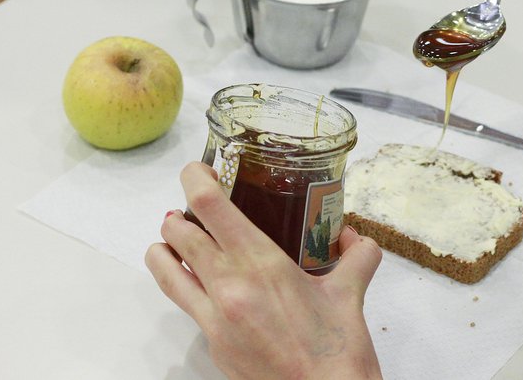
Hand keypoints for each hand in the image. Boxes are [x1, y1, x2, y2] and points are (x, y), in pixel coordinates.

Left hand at [146, 162, 382, 379]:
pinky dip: (184, 284)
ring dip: (164, 248)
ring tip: (176, 239)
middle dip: (179, 213)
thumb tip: (355, 238)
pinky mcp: (212, 346)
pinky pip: (185, 305)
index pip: (209, 207)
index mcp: (261, 264)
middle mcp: (228, 287)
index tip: (199, 169)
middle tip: (196, 205)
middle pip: (178, 233)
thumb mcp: (351, 294)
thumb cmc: (338, 353)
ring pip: (165, 271)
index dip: (195, 178)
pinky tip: (205, 283)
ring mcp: (214, 319)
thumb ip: (357, 257)